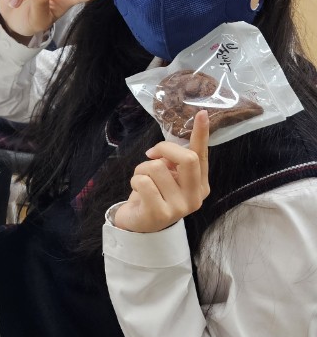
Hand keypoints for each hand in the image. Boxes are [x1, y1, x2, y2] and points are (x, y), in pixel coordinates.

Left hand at [113, 111, 210, 232]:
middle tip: (150, 155)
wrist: (138, 223)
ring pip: (157, 167)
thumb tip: (165, 150)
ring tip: (142, 181)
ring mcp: (180, 207)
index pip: (201, 155)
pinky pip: (143, 182)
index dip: (201, 133)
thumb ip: (172, 161)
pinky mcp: (161, 214)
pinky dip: (134, 180)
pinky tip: (137, 192)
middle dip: (163, 149)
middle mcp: (196, 196)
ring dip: (142, 168)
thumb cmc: (153, 194)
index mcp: (201, 184)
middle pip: (186, 158)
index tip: (201, 113)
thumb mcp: (166, 175)